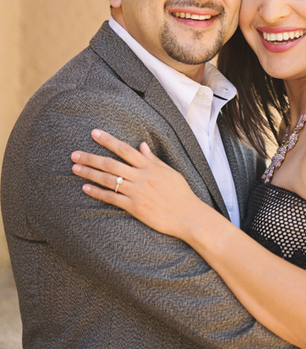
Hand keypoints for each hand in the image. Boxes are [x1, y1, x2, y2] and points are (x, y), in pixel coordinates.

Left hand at [71, 129, 207, 238]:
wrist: (188, 216)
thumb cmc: (181, 193)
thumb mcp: (170, 172)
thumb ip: (153, 159)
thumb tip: (141, 145)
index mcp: (150, 167)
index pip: (125, 149)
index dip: (108, 140)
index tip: (94, 133)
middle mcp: (142, 177)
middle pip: (111, 164)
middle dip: (91, 158)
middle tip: (75, 154)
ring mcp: (137, 192)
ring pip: (108, 180)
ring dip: (90, 173)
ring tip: (75, 168)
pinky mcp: (134, 207)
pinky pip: (112, 198)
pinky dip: (97, 192)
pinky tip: (86, 188)